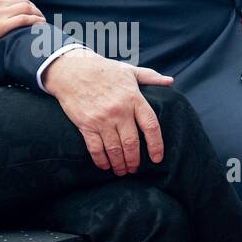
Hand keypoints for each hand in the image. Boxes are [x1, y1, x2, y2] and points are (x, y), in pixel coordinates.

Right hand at [0, 0, 44, 57]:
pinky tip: (40, 24)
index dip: (24, 1)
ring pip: (26, 8)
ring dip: (37, 13)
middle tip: (38, 15)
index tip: (29, 8)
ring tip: (42, 20)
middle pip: (22, 0)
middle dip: (33, 7)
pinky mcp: (1, 25)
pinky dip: (35, 21)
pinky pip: (24, 20)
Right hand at [42, 48, 173, 172]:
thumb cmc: (102, 70)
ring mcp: (102, 119)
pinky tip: (105, 166)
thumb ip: (150, 77)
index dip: (156, 145)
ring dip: (120, 164)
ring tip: (122, 171)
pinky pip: (96, 149)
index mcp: (134, 98)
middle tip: (135, 169)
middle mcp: (120, 111)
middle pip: (132, 143)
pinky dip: (101, 160)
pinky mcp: (86, 125)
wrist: (72, 70)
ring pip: (115, 149)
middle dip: (135, 160)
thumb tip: (170, 81)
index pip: (151, 126)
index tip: (157, 158)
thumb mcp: (128, 71)